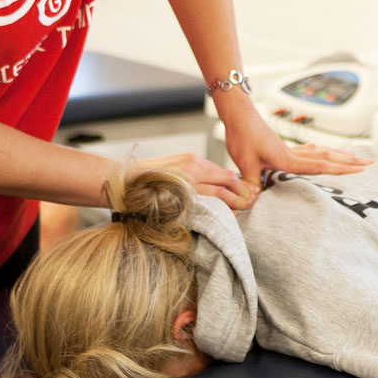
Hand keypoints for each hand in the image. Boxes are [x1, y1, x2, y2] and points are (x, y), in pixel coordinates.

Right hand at [136, 152, 257, 209]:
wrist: (125, 180)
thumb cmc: (150, 177)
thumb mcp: (176, 168)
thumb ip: (195, 175)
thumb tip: (216, 187)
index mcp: (193, 160)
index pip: (224, 172)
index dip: (239, 184)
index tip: (248, 193)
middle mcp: (194, 169)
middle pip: (228, 181)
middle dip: (243, 194)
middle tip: (252, 203)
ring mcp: (188, 183)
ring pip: (221, 194)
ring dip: (236, 204)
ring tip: (244, 211)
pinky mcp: (182, 196)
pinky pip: (207, 206)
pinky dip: (220, 212)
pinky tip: (227, 217)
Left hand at [214, 95, 368, 189]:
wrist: (238, 115)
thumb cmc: (241, 136)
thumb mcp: (244, 164)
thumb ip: (252, 183)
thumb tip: (255, 200)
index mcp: (287, 159)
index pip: (320, 166)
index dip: (341, 169)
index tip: (360, 169)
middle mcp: (293, 153)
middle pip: (328, 157)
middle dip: (349, 161)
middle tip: (370, 162)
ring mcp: (289, 149)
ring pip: (321, 152)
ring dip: (339, 155)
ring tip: (355, 157)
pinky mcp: (283, 147)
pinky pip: (309, 151)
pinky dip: (322, 153)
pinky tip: (324, 153)